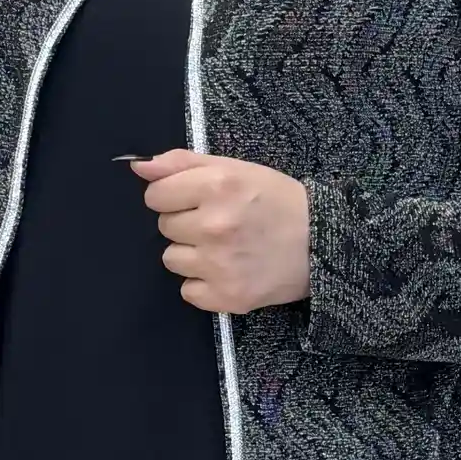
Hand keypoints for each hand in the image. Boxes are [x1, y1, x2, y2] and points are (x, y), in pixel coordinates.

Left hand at [127, 148, 309, 314]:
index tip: (198, 199)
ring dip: (192, 253)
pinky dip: (204, 283)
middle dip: (187, 222)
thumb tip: (138, 166)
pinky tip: (228, 270)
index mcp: (217, 187)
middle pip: (164, 226)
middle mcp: (215, 226)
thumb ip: (182, 163)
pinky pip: (188, 291)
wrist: (322, 243)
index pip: (156, 195)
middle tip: (220, 223)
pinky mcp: (227, 296)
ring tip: (224, 247)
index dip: (174, 195)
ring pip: (171, 258)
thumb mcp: (235, 169)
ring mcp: (219, 265)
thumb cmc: (276, 201)